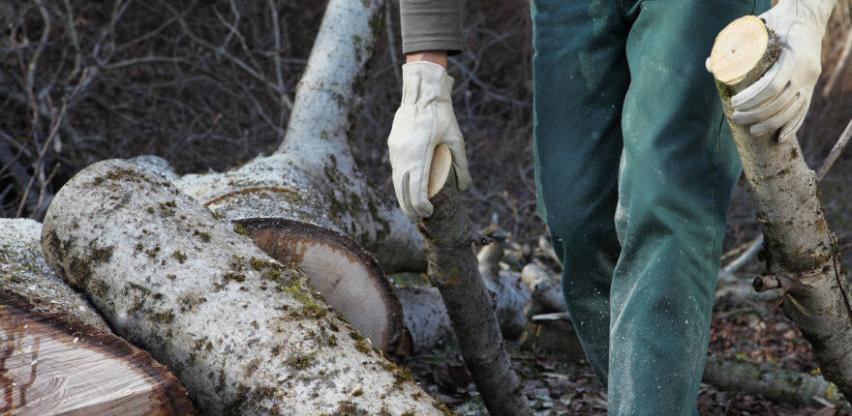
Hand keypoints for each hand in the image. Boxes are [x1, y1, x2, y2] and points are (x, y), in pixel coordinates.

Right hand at [388, 61, 471, 219]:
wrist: (421, 92)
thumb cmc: (441, 114)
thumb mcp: (456, 138)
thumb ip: (461, 164)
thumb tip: (463, 188)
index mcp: (418, 152)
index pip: (416, 187)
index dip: (421, 204)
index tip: (429, 213)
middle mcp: (403, 154)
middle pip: (402, 189)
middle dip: (410, 207)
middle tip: (419, 219)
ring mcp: (395, 150)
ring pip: (396, 181)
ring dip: (403, 197)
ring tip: (412, 210)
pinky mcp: (393, 146)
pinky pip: (395, 171)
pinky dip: (400, 184)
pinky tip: (406, 191)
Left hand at [730, 0, 833, 140]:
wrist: (807, 18)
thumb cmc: (776, 23)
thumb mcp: (756, 28)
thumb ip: (733, 43)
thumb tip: (710, 65)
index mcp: (793, 57)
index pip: (772, 86)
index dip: (753, 99)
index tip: (734, 103)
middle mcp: (806, 71)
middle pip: (781, 102)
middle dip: (757, 114)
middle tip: (736, 117)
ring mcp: (810, 80)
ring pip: (793, 110)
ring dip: (771, 124)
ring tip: (752, 131)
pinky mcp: (811, 87)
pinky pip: (804, 111)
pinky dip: (793, 126)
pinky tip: (780, 138)